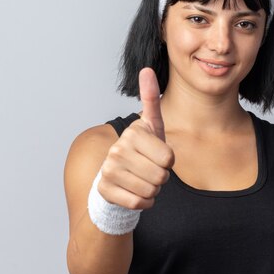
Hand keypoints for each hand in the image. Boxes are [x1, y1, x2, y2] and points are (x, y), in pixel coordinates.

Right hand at [97, 68, 173, 209]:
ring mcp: (108, 169)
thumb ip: (150, 99)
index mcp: (133, 132)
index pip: (169, 158)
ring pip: (150, 191)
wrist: (117, 176)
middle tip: (149, 169)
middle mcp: (117, 149)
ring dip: (152, 190)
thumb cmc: (141, 150)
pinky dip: (143, 202)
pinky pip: (138, 203)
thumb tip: (147, 69)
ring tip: (142, 179)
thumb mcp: (150, 125)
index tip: (156, 154)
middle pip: (161, 176)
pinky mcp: (104, 189)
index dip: (168, 161)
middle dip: (161, 178)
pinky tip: (134, 192)